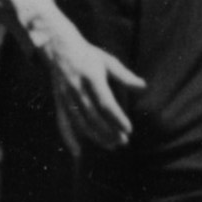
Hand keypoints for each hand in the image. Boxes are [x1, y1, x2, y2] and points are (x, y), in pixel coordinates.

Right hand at [45, 36, 143, 152]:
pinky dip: (68, 139)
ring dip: (95, 137)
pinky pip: (62, 123)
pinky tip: (78, 153)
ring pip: (80, 123)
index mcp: (91, 77)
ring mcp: (65, 97)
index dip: (117, 118)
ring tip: (110, 146)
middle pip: (93, 116)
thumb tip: (143, 87)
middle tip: (123, 142)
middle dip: (108, 132)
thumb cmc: (89, 56)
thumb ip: (125, 76)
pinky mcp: (58, 102)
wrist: (59, 49)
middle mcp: (77, 89)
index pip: (105, 103)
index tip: (129, 129)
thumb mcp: (108, 61)